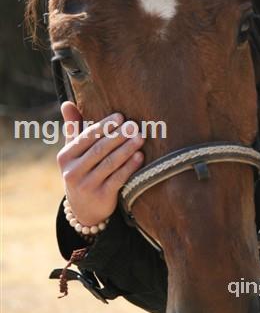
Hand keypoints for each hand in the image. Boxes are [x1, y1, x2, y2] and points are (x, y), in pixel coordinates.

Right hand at [57, 101, 144, 226]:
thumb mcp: (73, 152)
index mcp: (65, 157)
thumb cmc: (82, 170)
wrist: (83, 210)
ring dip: (126, 149)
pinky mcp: (101, 197)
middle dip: (118, 136)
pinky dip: (129, 167)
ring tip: (140, 137)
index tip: (120, 116)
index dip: (104, 126)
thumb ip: (73, 128)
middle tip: (134, 125)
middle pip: (99, 150)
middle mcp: (72, 172)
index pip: (86, 137)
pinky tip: (140, 157)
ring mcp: (86, 186)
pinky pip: (118, 179)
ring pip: (109, 164)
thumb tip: (67, 102)